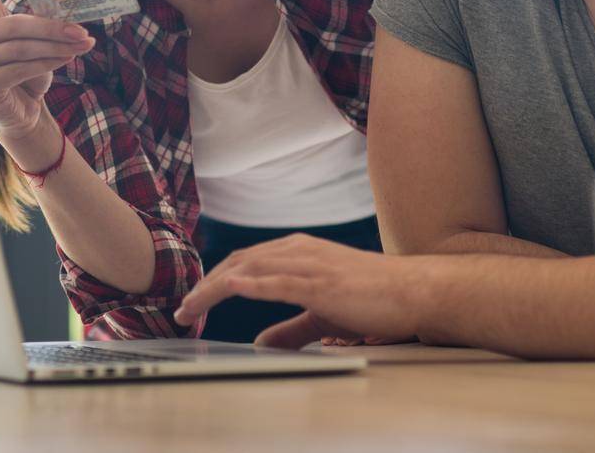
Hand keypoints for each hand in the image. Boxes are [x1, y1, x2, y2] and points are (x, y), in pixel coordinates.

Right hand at [0, 0, 95, 144]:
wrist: (21, 110)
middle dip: (52, 28)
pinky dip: (48, 63)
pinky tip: (65, 59)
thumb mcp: (35, 42)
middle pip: (13, 23)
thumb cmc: (27, 70)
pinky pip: (20, 69)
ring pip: (20, 48)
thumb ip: (42, 24)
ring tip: (82, 46)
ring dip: (56, 47)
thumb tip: (74, 14)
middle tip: (81, 31)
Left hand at [173, 234, 426, 348]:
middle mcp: (299, 250)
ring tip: (190, 307)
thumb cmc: (374, 299)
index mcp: (298, 252)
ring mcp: (309, 263)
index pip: (245, 262)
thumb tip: (262, 343)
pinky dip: (248, 282)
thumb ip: (291, 329)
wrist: (413, 291)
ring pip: (249, 269)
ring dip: (214, 287)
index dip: (215, 280)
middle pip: (238, 262)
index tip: (193, 301)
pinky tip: (227, 288)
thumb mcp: (322, 314)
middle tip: (181, 309)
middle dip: (205, 285)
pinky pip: (277, 280)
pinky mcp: (321, 282)